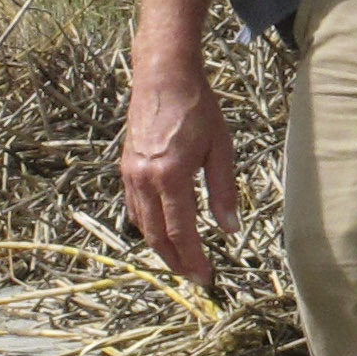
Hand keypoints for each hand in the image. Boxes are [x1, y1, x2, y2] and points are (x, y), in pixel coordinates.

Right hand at [122, 52, 239, 285]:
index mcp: (171, 176)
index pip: (181, 231)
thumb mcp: (221, 149)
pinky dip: (148, 225)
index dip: (193, 258)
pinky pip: (134, 206)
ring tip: (181, 260)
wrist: (163, 77)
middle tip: (194, 277)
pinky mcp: (126, 167)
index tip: (206, 278)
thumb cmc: (198, 109)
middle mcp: (144, 179)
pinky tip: (162, 230)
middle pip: (156, 234)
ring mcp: (131, 174)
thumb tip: (230, 229)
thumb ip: (224, 191)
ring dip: (160, 246)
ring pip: (142, 223)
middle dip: (175, 260)